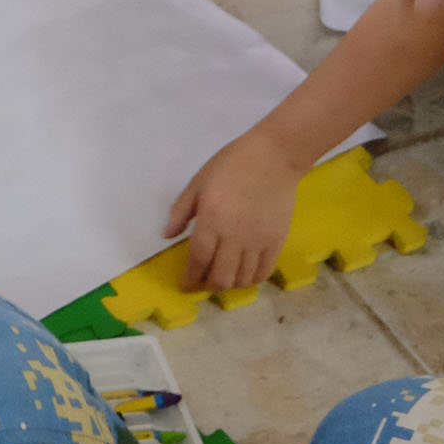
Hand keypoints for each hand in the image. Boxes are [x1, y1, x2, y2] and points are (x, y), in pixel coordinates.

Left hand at [166, 128, 307, 290]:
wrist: (273, 158)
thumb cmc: (231, 165)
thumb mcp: (198, 183)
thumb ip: (181, 211)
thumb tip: (167, 235)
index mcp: (211, 221)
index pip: (198, 260)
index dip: (189, 278)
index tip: (184, 285)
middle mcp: (234, 237)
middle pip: (220, 277)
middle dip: (207, 285)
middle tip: (201, 282)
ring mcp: (258, 242)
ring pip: (241, 280)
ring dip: (228, 284)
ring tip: (221, 277)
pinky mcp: (276, 242)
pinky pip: (263, 272)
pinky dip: (251, 280)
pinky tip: (243, 274)